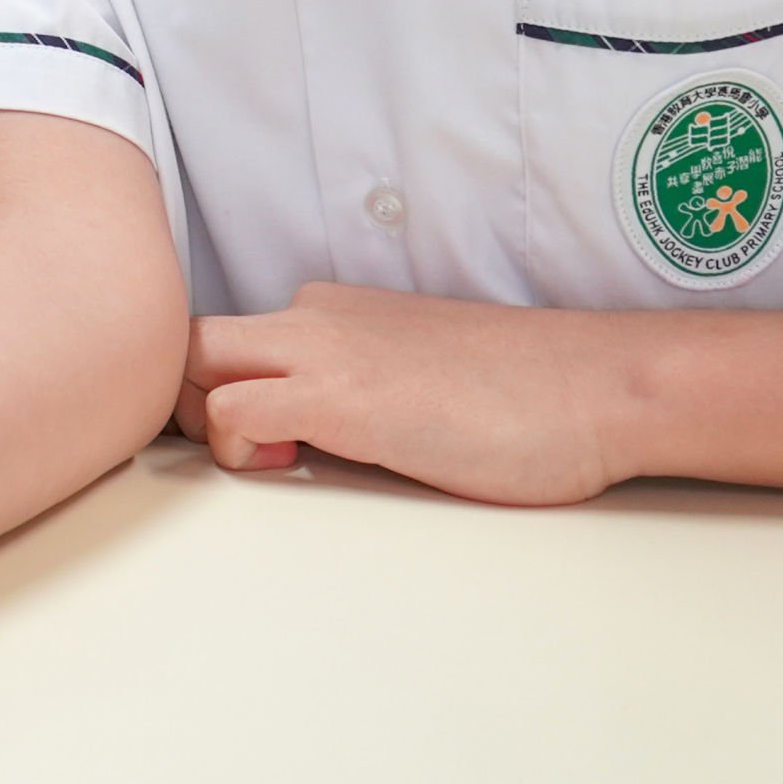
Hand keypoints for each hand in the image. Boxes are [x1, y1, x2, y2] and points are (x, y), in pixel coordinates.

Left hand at [177, 283, 635, 506]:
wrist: (594, 386)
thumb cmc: (527, 394)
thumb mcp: (419, 375)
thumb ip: (361, 387)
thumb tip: (323, 435)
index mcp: (333, 312)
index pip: (229, 340)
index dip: (219, 391)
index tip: (256, 440)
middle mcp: (314, 319)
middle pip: (192, 343)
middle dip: (188, 402)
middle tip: (244, 456)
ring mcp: (322, 354)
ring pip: (195, 366)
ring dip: (208, 424)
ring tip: (275, 465)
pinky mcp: (339, 400)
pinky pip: (233, 415)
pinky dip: (239, 450)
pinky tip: (297, 471)